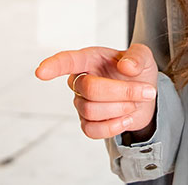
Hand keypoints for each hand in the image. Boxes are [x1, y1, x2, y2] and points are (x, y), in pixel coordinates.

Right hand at [34, 43, 159, 139]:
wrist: (145, 95)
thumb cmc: (138, 72)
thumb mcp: (144, 57)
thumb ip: (137, 57)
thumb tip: (126, 67)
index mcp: (89, 59)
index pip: (67, 61)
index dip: (54, 66)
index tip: (41, 72)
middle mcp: (80, 80)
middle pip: (89, 89)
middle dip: (121, 92)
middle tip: (146, 91)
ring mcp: (81, 103)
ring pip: (91, 110)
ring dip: (120, 108)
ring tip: (135, 103)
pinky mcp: (87, 123)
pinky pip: (91, 130)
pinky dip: (112, 127)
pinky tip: (126, 119)